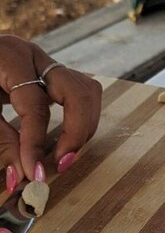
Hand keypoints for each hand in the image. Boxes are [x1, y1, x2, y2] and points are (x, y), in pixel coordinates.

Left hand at [0, 35, 101, 188]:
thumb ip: (0, 141)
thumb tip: (21, 175)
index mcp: (11, 59)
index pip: (36, 106)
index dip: (37, 142)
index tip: (34, 172)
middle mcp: (35, 57)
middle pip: (79, 93)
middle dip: (76, 133)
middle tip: (62, 163)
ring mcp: (46, 64)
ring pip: (88, 92)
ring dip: (83, 127)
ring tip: (66, 154)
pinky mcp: (51, 75)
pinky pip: (80, 95)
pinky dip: (80, 119)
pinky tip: (66, 139)